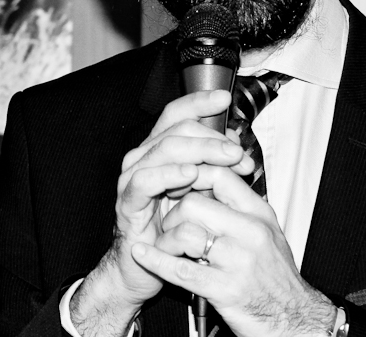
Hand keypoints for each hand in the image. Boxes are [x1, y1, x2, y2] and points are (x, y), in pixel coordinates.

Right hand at [70, 89, 253, 335]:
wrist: (142, 267)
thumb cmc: (170, 228)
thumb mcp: (198, 191)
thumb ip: (212, 164)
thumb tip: (236, 142)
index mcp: (158, 150)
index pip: (176, 113)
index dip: (199, 101)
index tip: (225, 98)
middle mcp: (142, 158)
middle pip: (176, 129)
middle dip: (213, 136)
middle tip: (238, 152)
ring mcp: (132, 178)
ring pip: (165, 149)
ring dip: (200, 151)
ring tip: (227, 158)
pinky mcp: (127, 202)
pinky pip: (145, 180)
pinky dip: (169, 173)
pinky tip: (191, 174)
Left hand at [131, 168, 335, 336]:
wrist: (294, 318)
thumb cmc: (275, 275)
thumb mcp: (265, 231)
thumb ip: (238, 206)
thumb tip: (205, 177)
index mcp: (259, 214)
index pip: (219, 176)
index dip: (190, 176)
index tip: (177, 185)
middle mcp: (251, 233)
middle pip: (194, 204)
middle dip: (172, 213)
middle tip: (169, 224)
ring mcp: (238, 262)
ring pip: (185, 234)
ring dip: (165, 240)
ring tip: (165, 245)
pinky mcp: (225, 289)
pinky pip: (180, 270)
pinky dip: (156, 261)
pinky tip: (142, 254)